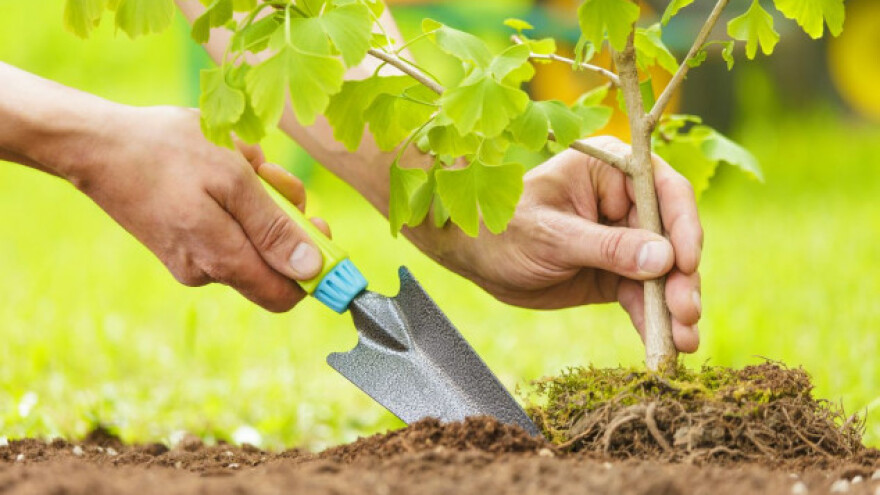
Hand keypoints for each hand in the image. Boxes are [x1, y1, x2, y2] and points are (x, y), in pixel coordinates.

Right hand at [65, 106, 328, 311]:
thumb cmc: (167, 152)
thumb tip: (311, 270)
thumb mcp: (233, 178)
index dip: (313, 268)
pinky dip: (233, 200)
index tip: (318, 226)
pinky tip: (216, 168)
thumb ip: (273, 228)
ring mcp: (190, 260)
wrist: (96, 144)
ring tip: (235, 162)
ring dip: (257, 201)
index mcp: (222, 260)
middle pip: (271, 262)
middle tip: (269, 175)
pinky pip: (225, 228)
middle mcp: (206, 271)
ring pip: (249, 239)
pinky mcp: (179, 245)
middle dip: (282, 217)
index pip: (286, 294)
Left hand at [417, 136, 702, 351]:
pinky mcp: (617, 273)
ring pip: (664, 273)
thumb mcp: (552, 236)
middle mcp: (626, 201)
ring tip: (683, 340)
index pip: (664, 191)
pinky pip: (643, 296)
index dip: (683, 227)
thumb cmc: (504, 229)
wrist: (475, 257)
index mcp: (610, 169)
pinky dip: (654, 319)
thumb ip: (607, 248)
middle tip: (686, 313)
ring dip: (675, 306)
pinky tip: (667, 345)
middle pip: (673, 237)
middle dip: (682, 278)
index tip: (687, 264)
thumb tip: (665, 259)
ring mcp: (625, 239)